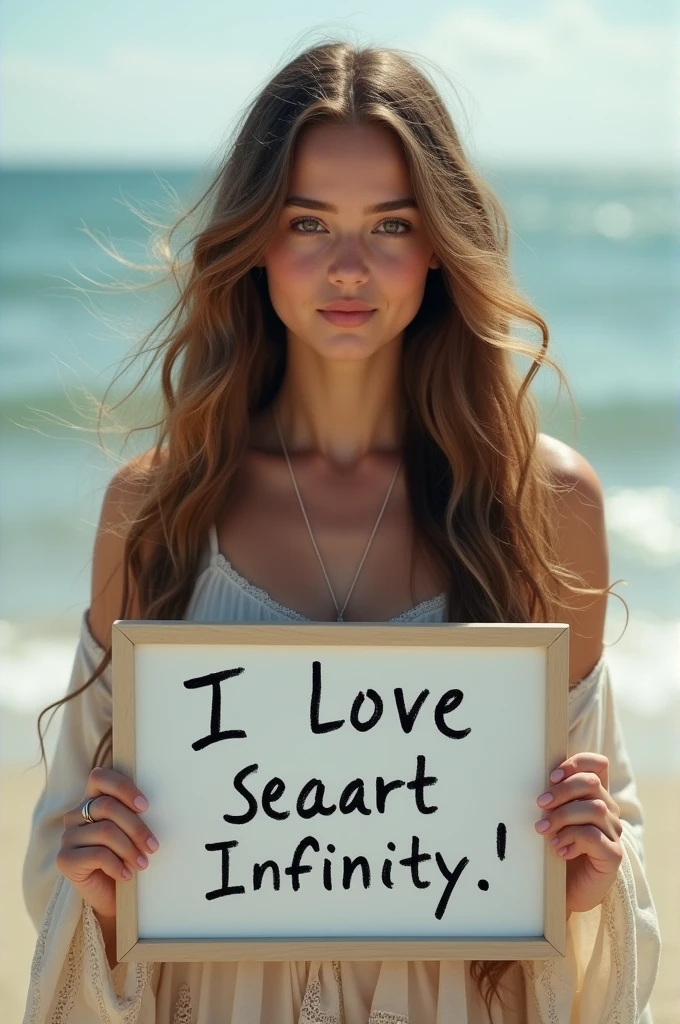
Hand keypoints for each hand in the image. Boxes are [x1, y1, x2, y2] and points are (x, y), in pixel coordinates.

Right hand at [57, 767, 159, 920]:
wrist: (110, 896)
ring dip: (130, 849)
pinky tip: (127, 875)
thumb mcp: (130, 832)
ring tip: (143, 863)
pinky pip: (98, 855)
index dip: (123, 788)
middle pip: (107, 807)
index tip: (145, 806)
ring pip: (105, 831)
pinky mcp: (64, 860)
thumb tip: (153, 805)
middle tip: (153, 846)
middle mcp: (75, 816)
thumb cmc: (125, 858)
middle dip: (136, 827)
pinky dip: (118, 865)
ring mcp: (67, 837)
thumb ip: (132, 813)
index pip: (99, 777)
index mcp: (91, 801)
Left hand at [534, 752, 622, 913]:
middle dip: (562, 790)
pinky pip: (594, 836)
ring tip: (543, 830)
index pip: (598, 765)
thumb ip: (550, 799)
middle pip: (592, 783)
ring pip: (594, 808)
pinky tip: (559, 849)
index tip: (551, 775)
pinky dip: (572, 838)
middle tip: (540, 804)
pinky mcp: (613, 855)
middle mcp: (608, 811)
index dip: (577, 763)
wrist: (564, 892)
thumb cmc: (555, 850)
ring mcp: (613, 833)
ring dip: (563, 816)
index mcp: (595, 797)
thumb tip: (531, 778)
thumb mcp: (551, 819)